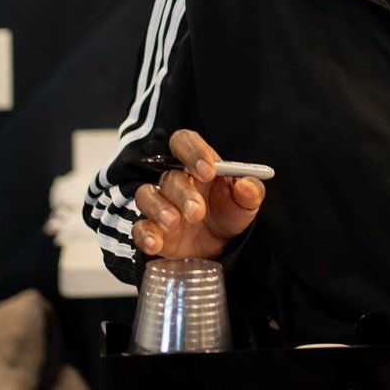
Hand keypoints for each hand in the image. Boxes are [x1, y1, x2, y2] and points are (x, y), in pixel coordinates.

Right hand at [131, 129, 264, 260]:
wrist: (220, 247)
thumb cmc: (229, 214)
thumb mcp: (246, 204)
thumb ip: (251, 191)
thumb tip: (247, 186)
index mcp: (197, 165)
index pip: (184, 142)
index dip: (193, 152)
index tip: (208, 171)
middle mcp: (175, 182)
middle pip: (169, 176)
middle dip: (183, 193)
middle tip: (198, 212)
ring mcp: (160, 205)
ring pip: (147, 195)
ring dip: (160, 209)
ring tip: (175, 223)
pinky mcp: (151, 230)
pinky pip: (139, 228)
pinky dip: (145, 235)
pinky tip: (156, 244)